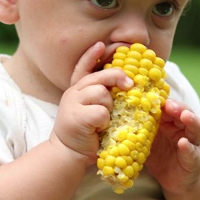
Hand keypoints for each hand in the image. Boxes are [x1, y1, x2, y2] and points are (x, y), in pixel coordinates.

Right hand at [51, 42, 132, 164]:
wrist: (69, 155)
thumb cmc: (87, 132)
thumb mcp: (94, 109)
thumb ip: (103, 95)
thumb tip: (127, 82)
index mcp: (77, 89)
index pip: (83, 66)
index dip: (93, 55)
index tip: (103, 44)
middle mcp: (74, 93)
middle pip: (101, 77)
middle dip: (118, 77)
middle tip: (130, 84)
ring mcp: (73, 103)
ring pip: (102, 94)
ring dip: (109, 107)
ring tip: (103, 121)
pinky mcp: (77, 117)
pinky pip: (101, 112)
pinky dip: (105, 122)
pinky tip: (98, 130)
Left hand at [146, 99, 199, 193]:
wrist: (173, 181)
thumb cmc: (159, 156)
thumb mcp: (147, 140)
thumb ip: (139, 128)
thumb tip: (116, 115)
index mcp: (171, 121)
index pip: (170, 106)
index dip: (164, 101)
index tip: (154, 96)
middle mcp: (184, 129)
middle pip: (185, 112)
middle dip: (178, 107)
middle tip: (170, 105)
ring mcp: (192, 143)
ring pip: (195, 128)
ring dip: (190, 120)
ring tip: (185, 116)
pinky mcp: (195, 159)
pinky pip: (193, 152)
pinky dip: (189, 147)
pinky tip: (183, 143)